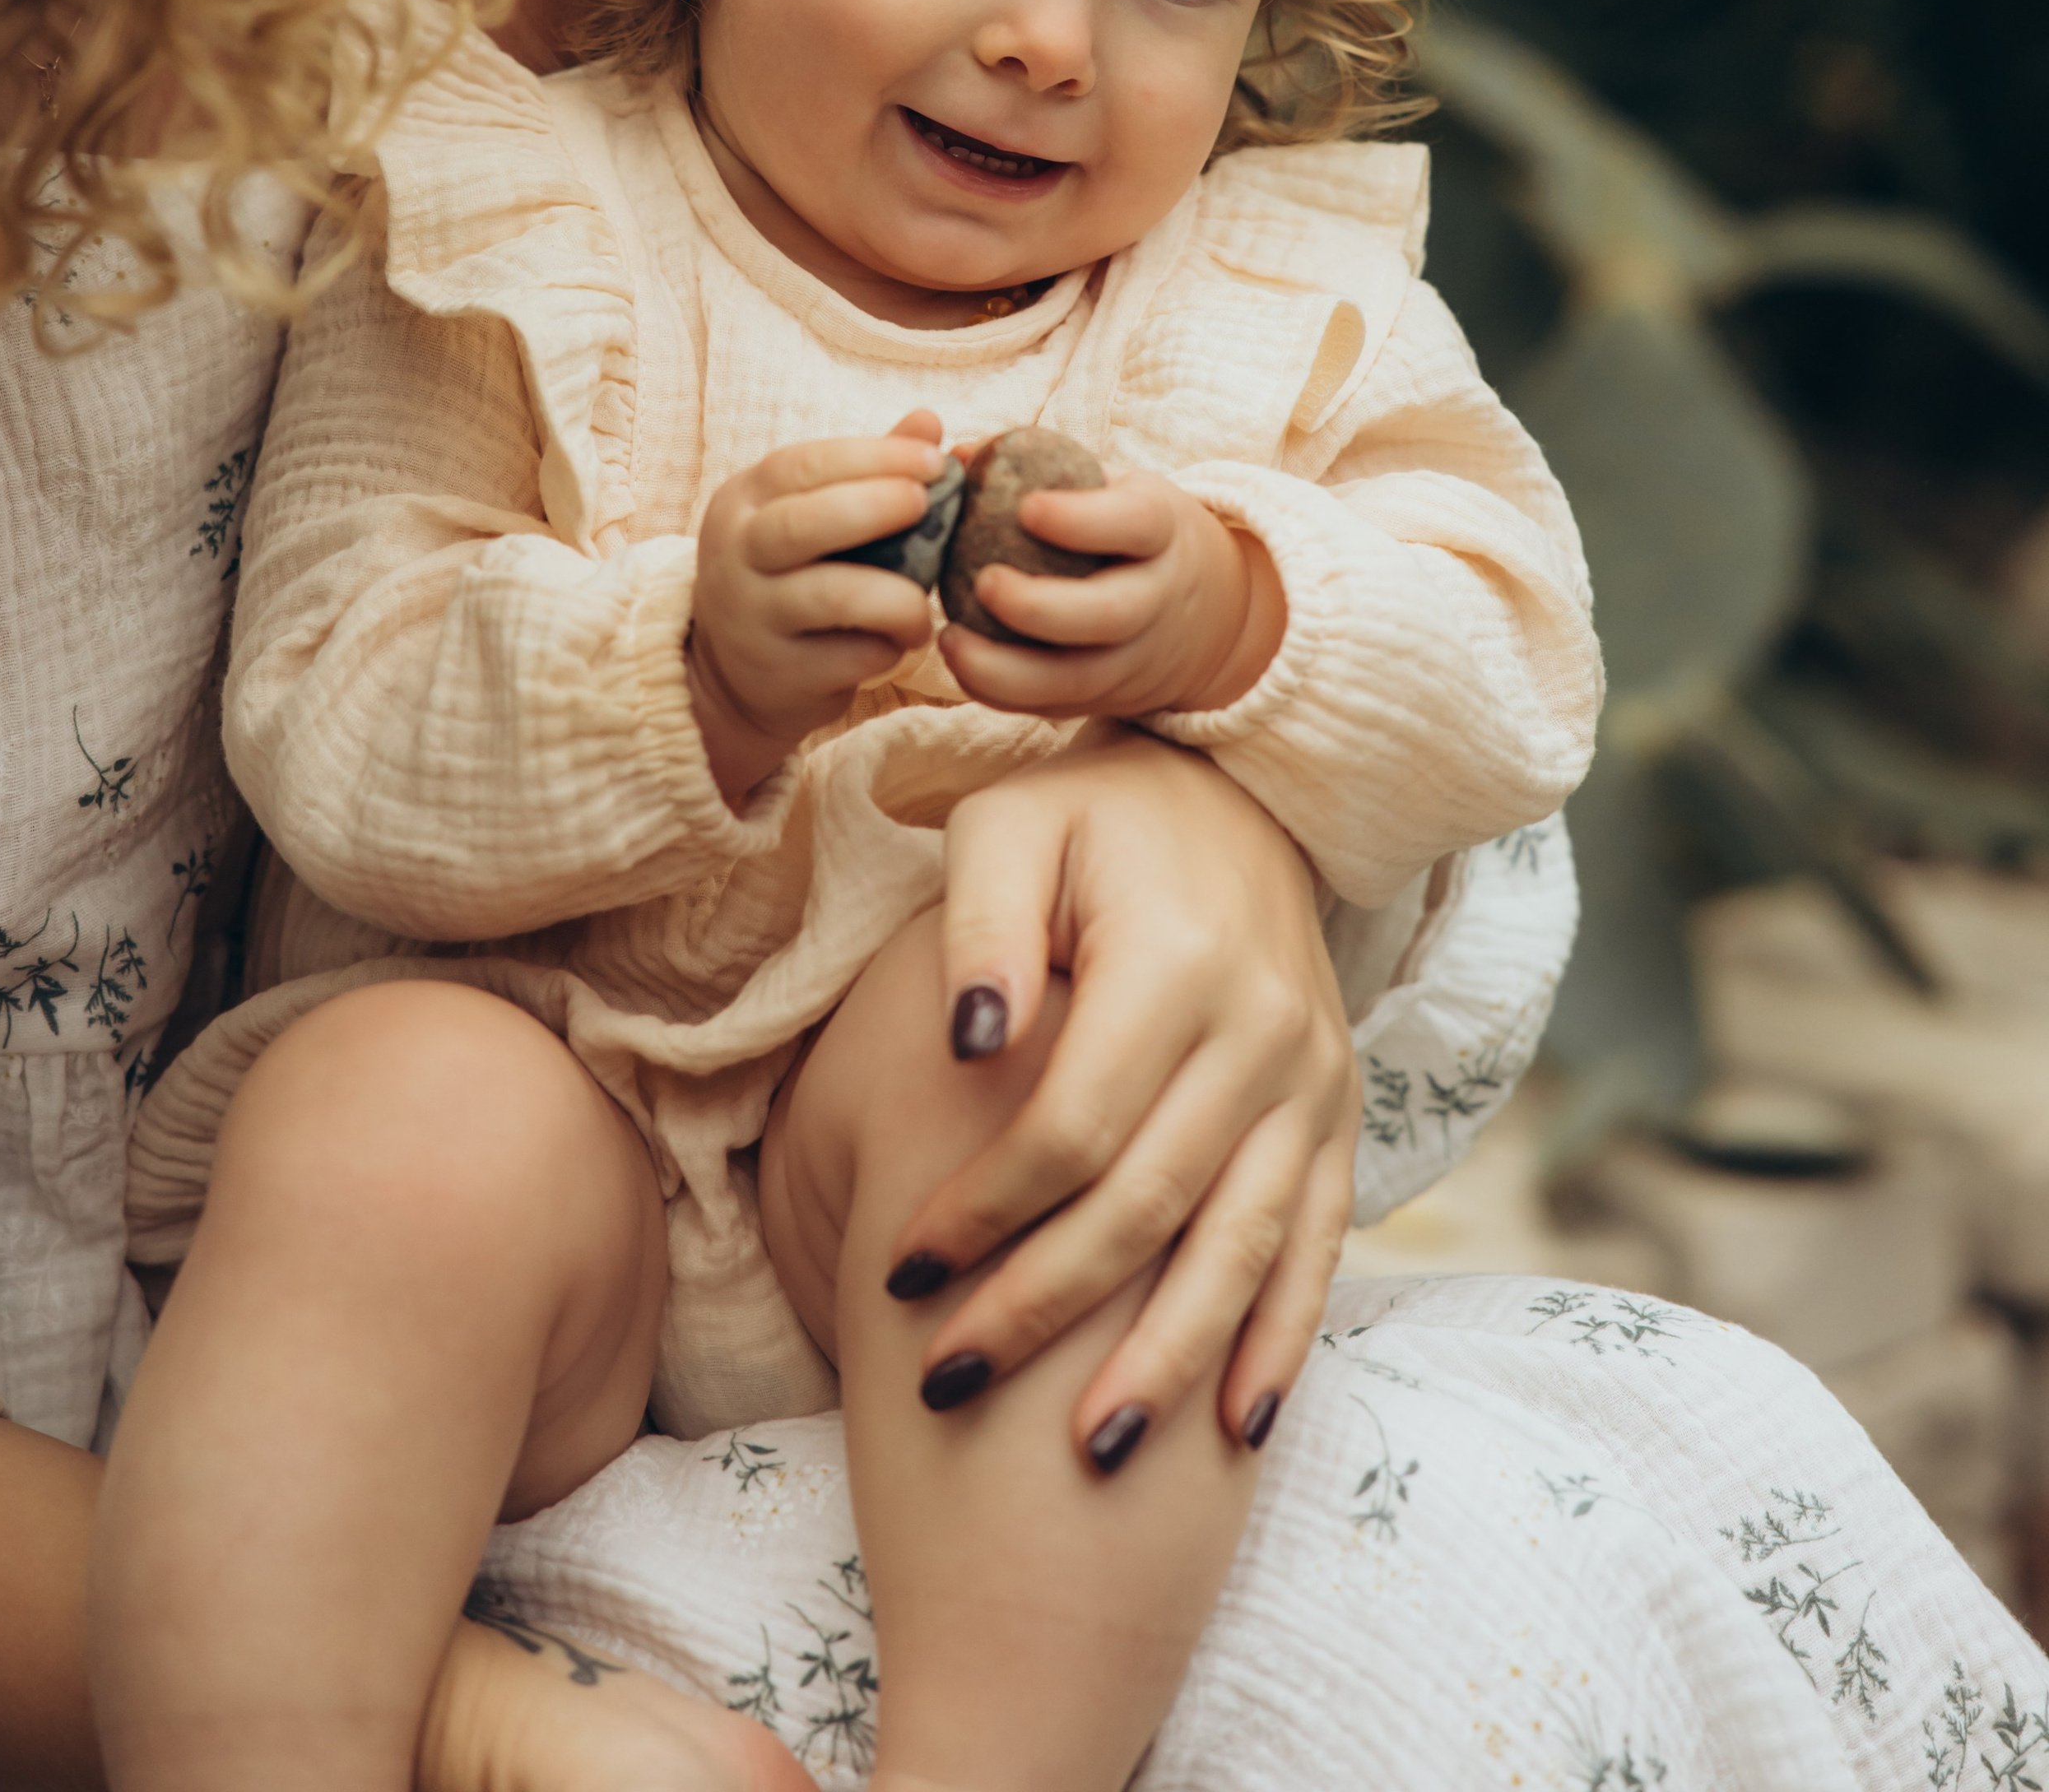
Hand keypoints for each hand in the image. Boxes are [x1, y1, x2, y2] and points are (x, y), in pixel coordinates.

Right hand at [688, 408, 947, 803]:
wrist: (734, 674)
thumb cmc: (795, 573)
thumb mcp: (814, 513)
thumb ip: (870, 469)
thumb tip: (930, 421)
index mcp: (744, 500)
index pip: (801, 465)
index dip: (872, 457)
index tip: (934, 460)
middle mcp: (735, 554)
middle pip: (800, 524)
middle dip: (873, 506)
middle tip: (926, 503)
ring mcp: (750, 617)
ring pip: (831, 596)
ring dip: (897, 596)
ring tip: (926, 605)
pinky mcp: (776, 674)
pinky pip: (848, 657)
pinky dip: (887, 648)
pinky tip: (900, 642)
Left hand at [891, 737, 1358, 1460]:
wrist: (1239, 785)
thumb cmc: (1092, 812)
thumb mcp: (1011, 823)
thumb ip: (983, 926)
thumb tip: (968, 1044)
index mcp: (1175, 960)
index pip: (1074, 1126)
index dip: (984, 1211)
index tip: (900, 1272)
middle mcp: (1262, 1030)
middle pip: (1148, 1205)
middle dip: (1045, 1310)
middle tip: (944, 1385)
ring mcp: (1312, 1079)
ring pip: (1242, 1247)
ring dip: (1168, 1357)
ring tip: (1089, 1452)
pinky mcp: (1338, 1112)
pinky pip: (1317, 1241)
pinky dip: (1279, 1336)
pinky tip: (1234, 1425)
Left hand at [940, 467, 1285, 722]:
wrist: (1215, 613)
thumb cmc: (1140, 535)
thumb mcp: (1118, 489)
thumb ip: (1046, 469)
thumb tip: (961, 455)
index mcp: (1163, 532)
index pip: (1135, 524)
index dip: (1082, 519)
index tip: (1026, 505)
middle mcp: (1157, 601)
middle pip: (1109, 616)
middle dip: (1040, 606)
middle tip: (983, 580)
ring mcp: (1136, 659)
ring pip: (1077, 680)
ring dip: (1007, 669)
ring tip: (951, 640)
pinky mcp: (1111, 698)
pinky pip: (1056, 707)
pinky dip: (1003, 694)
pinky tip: (960, 664)